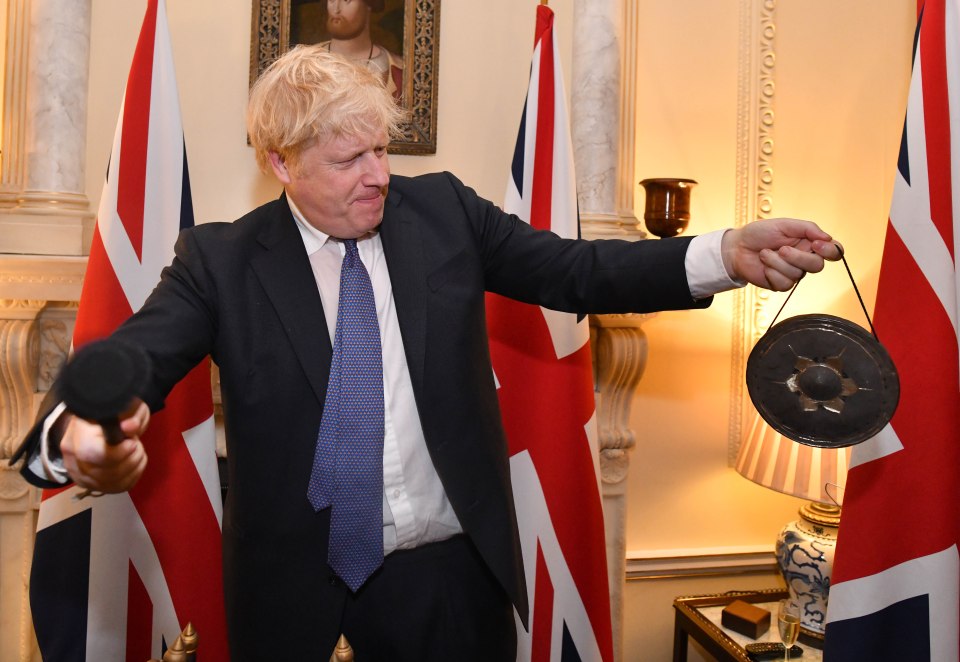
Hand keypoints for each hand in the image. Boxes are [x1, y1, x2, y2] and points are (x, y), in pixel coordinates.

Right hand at [59, 400, 150, 492]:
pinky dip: (133, 476)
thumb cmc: (115, 411)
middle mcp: (72, 456)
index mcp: (77, 432)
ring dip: (134, 467)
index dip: (119, 452)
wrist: (99, 420)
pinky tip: (134, 461)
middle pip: (105, 473)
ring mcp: (78, 473)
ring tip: (135, 450)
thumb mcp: (127, 405)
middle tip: (135, 443)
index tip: (133, 441)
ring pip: (113, 483)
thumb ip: (131, 415)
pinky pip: (117, 488)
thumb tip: (130, 427)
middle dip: (131, 459)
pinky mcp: (90, 484)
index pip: (93, 454)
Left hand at [721, 218, 843, 290]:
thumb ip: (807, 228)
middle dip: (799, 257)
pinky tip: (764, 266)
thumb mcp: (784, 224)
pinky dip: (772, 273)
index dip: (830, 251)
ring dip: (778, 262)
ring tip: (765, 254)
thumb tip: (828, 237)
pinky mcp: (781, 284)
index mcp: (809, 243)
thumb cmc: (760, 234)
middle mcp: (804, 259)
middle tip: (782, 249)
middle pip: (817, 266)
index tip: (816, 244)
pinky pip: (785, 284)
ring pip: (798, 274)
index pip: (833, 252)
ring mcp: (793, 273)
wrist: (737, 247)